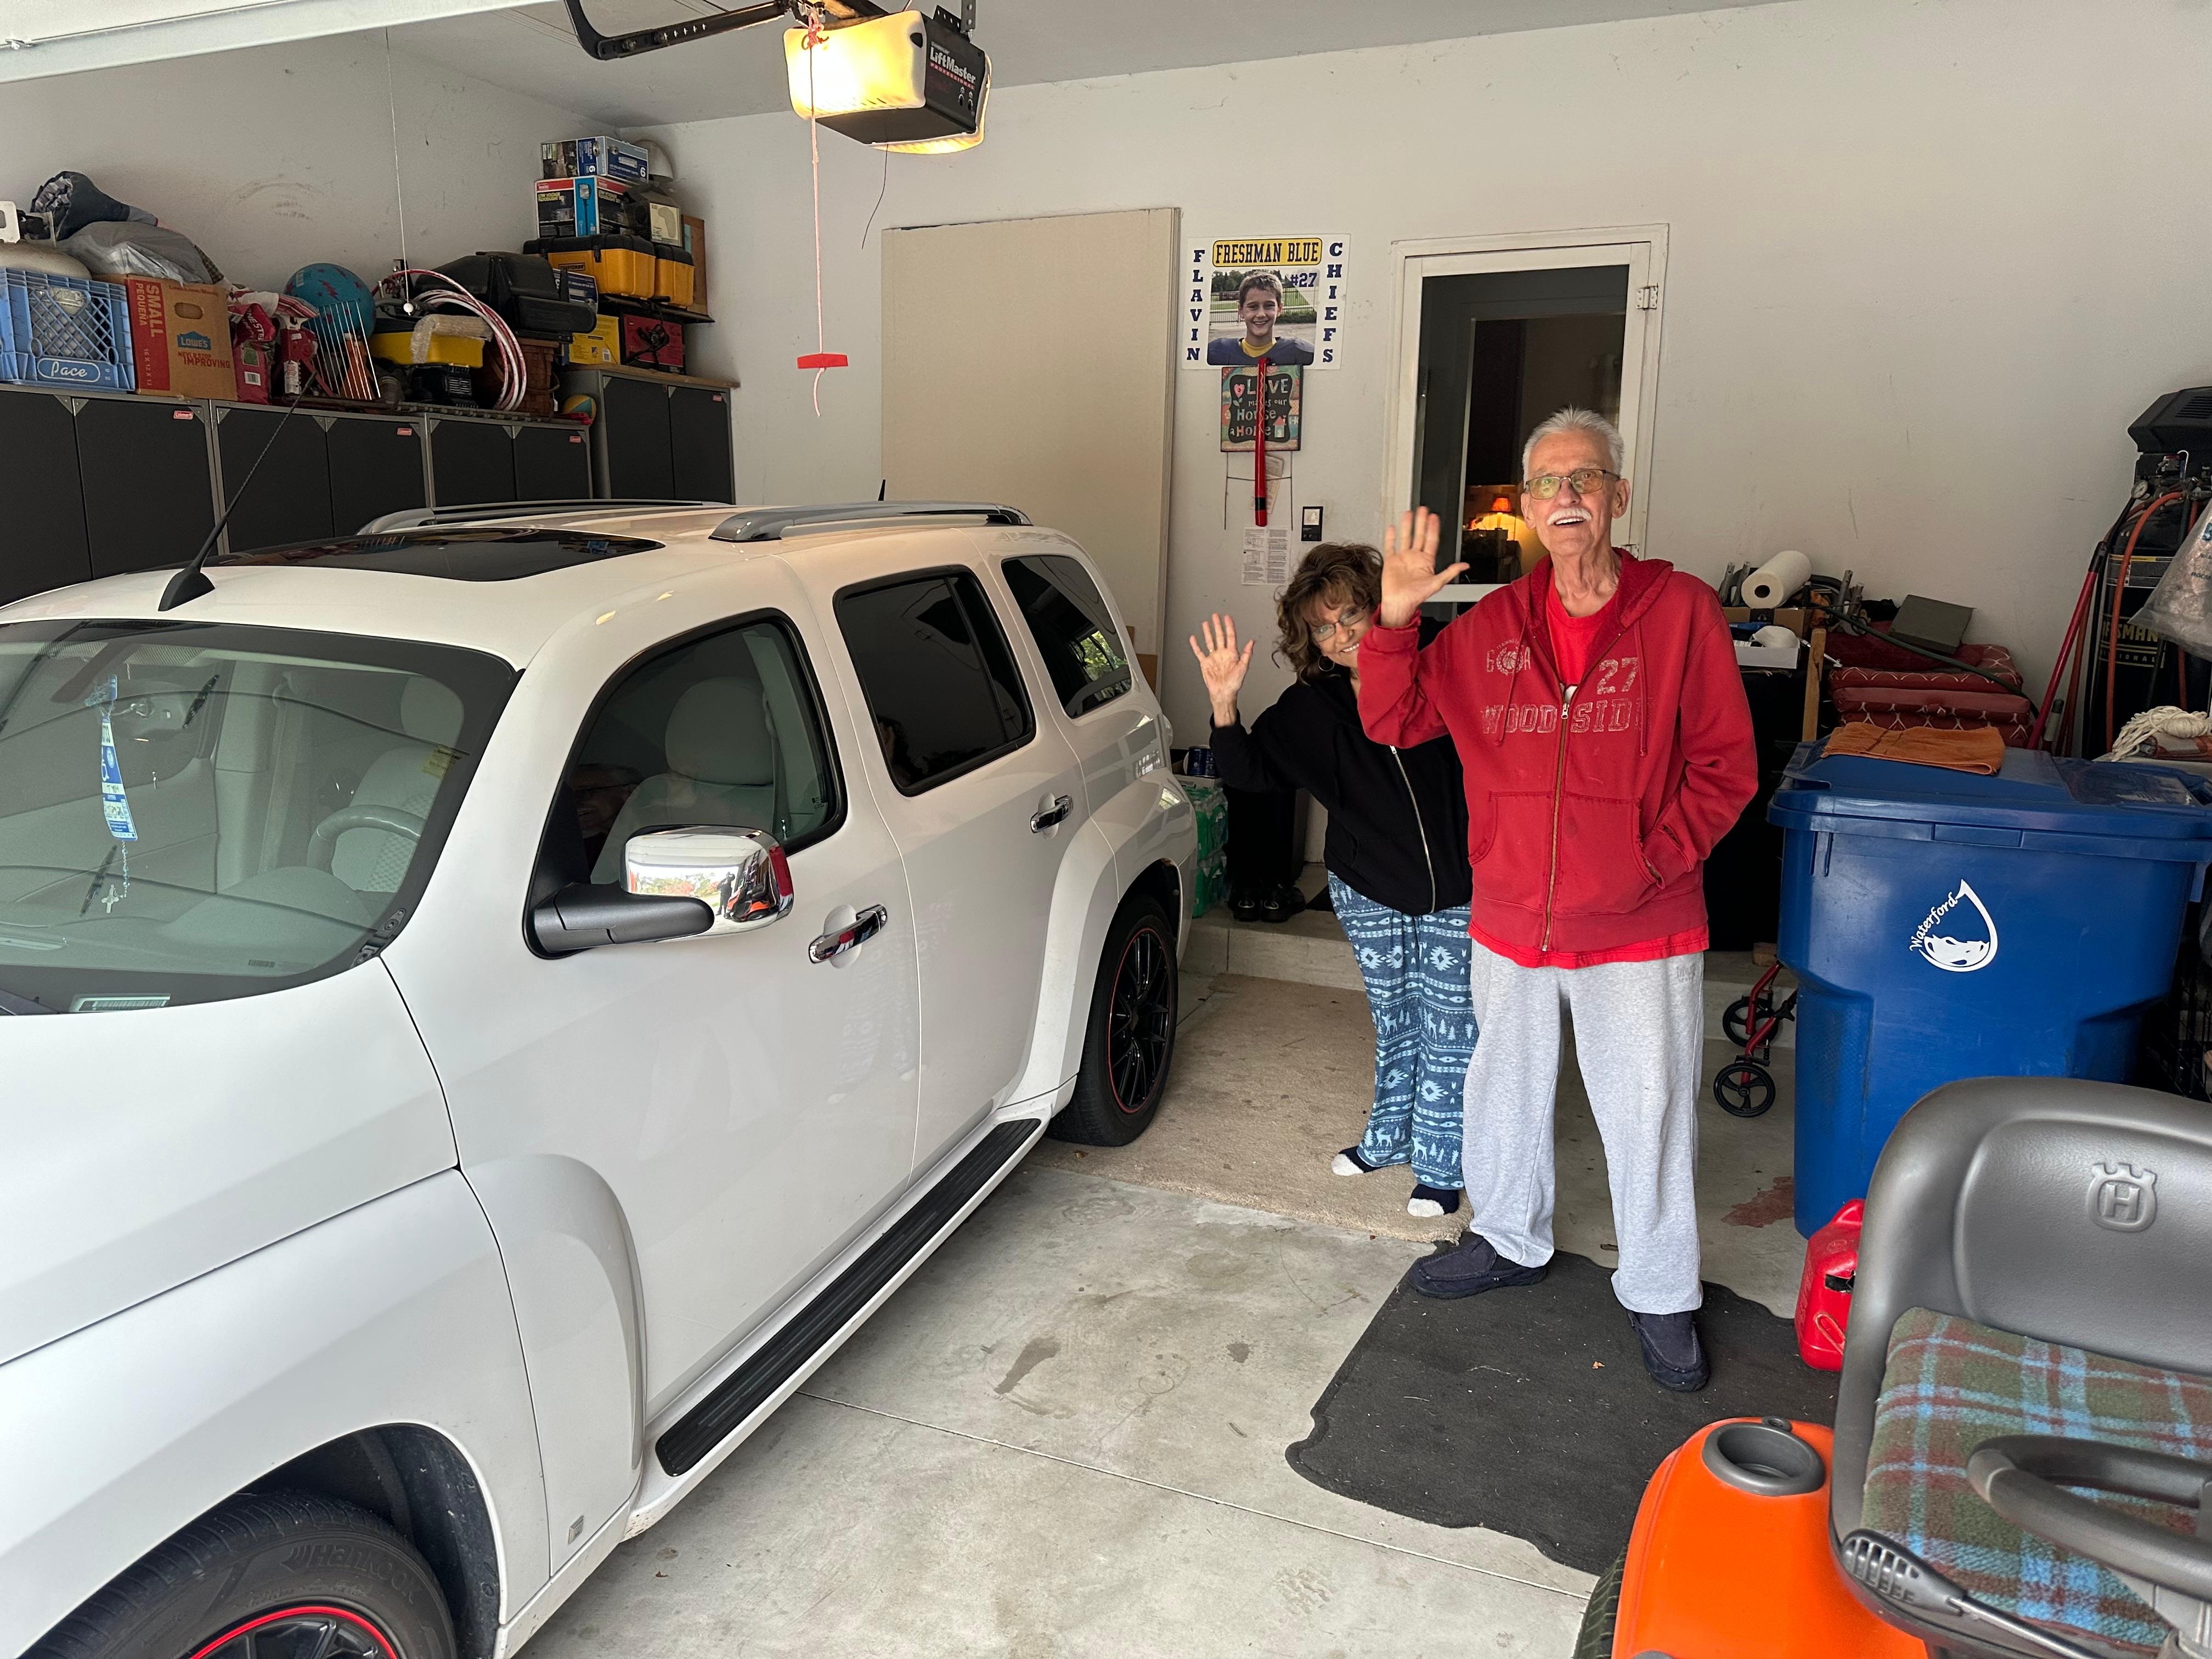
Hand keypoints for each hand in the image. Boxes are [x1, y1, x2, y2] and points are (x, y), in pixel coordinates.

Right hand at [1188, 613, 1253, 724]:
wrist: (1223, 693)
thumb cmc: (1234, 684)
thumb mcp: (1243, 668)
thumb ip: (1246, 654)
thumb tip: (1251, 642)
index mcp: (1232, 654)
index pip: (1230, 636)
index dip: (1229, 626)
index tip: (1227, 617)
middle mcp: (1222, 654)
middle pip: (1219, 636)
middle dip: (1217, 625)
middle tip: (1215, 616)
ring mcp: (1213, 658)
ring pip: (1209, 641)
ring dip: (1207, 632)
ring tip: (1205, 623)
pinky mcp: (1205, 664)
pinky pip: (1199, 652)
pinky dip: (1195, 645)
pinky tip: (1194, 639)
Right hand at [1379, 507, 1466, 626]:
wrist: (1399, 603)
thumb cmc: (1417, 596)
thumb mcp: (1437, 583)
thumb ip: (1450, 572)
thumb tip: (1465, 565)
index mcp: (1426, 561)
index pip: (1431, 540)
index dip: (1433, 528)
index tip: (1434, 517)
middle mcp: (1415, 557)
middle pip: (1419, 535)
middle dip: (1421, 522)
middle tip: (1423, 510)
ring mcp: (1403, 558)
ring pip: (1406, 537)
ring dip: (1407, 525)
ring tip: (1409, 514)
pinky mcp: (1391, 561)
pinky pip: (1391, 546)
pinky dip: (1391, 537)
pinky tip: (1392, 527)